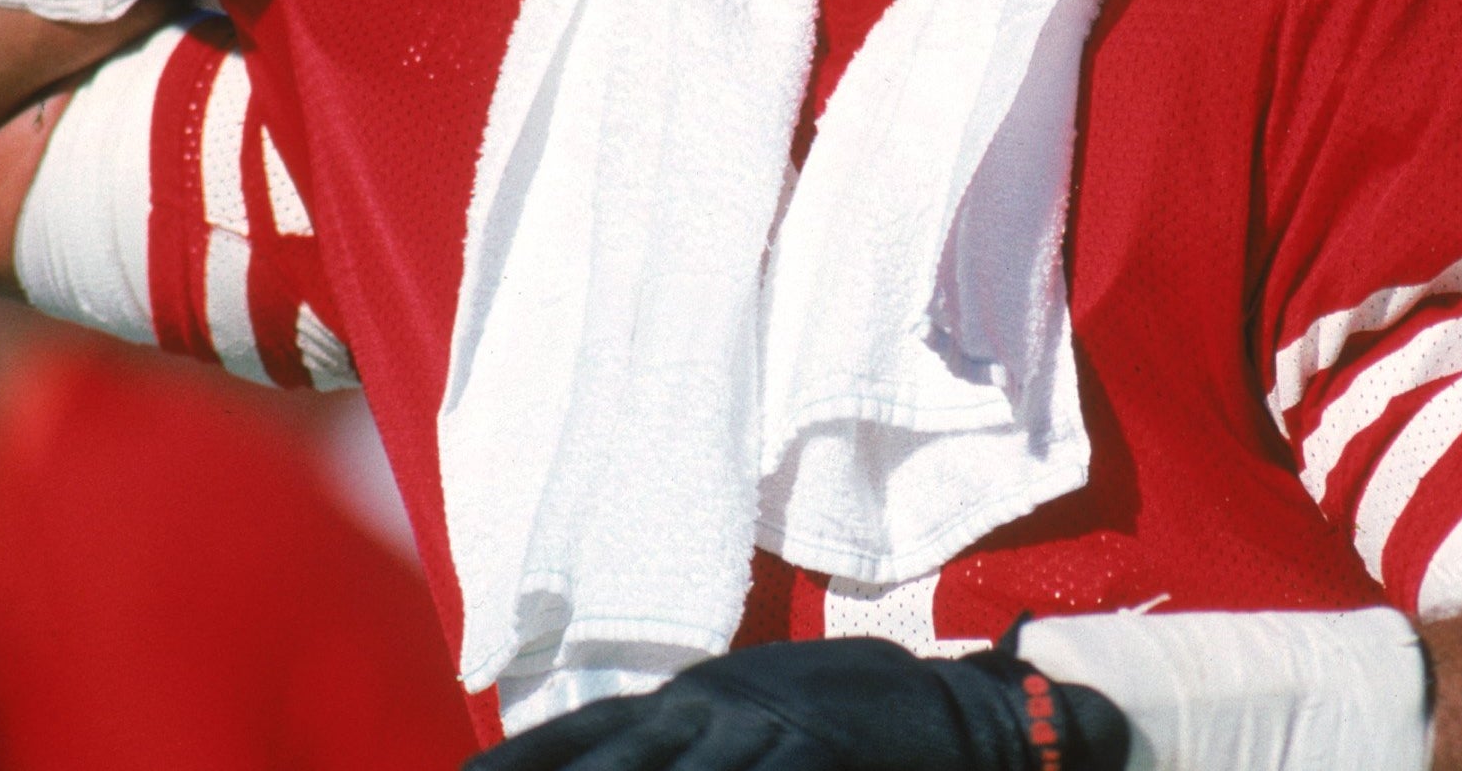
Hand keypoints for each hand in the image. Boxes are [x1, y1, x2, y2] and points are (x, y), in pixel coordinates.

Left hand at [468, 638, 1129, 770]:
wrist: (945, 709)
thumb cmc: (830, 716)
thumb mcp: (740, 713)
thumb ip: (679, 739)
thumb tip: (599, 757)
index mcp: (685, 699)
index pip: (579, 734)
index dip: (517, 762)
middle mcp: (706, 707)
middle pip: (609, 761)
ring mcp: (758, 727)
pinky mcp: (809, 749)